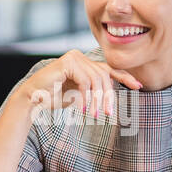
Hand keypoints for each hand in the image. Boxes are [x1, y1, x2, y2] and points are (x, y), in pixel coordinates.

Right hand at [23, 49, 141, 118]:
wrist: (32, 99)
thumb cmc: (54, 98)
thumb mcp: (80, 94)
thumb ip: (94, 90)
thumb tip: (111, 94)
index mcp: (84, 62)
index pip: (108, 69)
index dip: (124, 77)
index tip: (139, 87)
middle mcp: (80, 56)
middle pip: (104, 76)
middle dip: (107, 97)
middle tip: (108, 114)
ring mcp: (74, 57)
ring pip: (96, 79)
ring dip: (97, 100)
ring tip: (94, 115)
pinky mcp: (67, 62)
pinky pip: (85, 81)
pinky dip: (85, 97)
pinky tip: (81, 110)